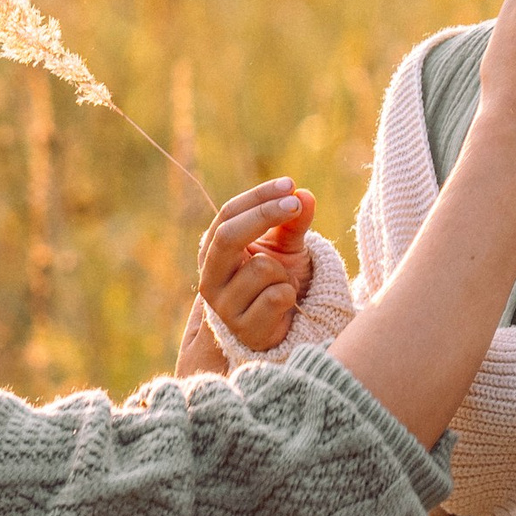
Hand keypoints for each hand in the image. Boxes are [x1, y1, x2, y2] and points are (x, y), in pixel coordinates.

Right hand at [192, 179, 315, 356]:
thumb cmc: (279, 279)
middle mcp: (210, 277)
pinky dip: (289, 295)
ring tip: (281, 284)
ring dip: (283, 272)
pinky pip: (275, 297)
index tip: (289, 185)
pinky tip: (284, 306)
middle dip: (264, 215)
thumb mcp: (286, 246)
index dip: (258, 197)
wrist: (286, 324)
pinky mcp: (244, 330)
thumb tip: (305, 195)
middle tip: (295, 204)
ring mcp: (224, 306)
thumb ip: (293, 222)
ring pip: (262, 268)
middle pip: (229, 236)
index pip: (227, 214)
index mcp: (213, 250)